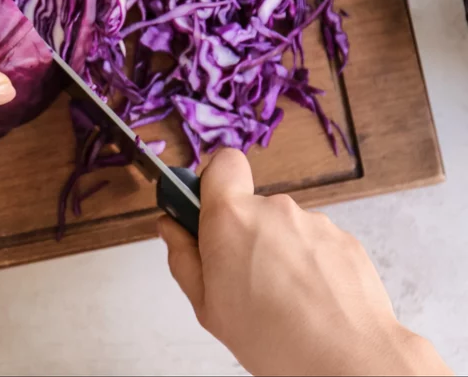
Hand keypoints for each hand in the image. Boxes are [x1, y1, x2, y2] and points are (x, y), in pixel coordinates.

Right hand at [159, 150, 449, 376]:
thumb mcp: (207, 306)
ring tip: (283, 299)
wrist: (348, 358)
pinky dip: (310, 266)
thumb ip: (183, 258)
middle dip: (245, 234)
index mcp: (231, 218)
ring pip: (285, 228)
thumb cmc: (274, 337)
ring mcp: (313, 222)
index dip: (213, 182)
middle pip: (252, 206)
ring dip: (280, 252)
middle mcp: (274, 209)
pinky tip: (310, 300)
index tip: (206, 211)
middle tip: (244, 278)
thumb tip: (171, 228)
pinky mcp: (345, 239)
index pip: (221, 163)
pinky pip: (315, 244)